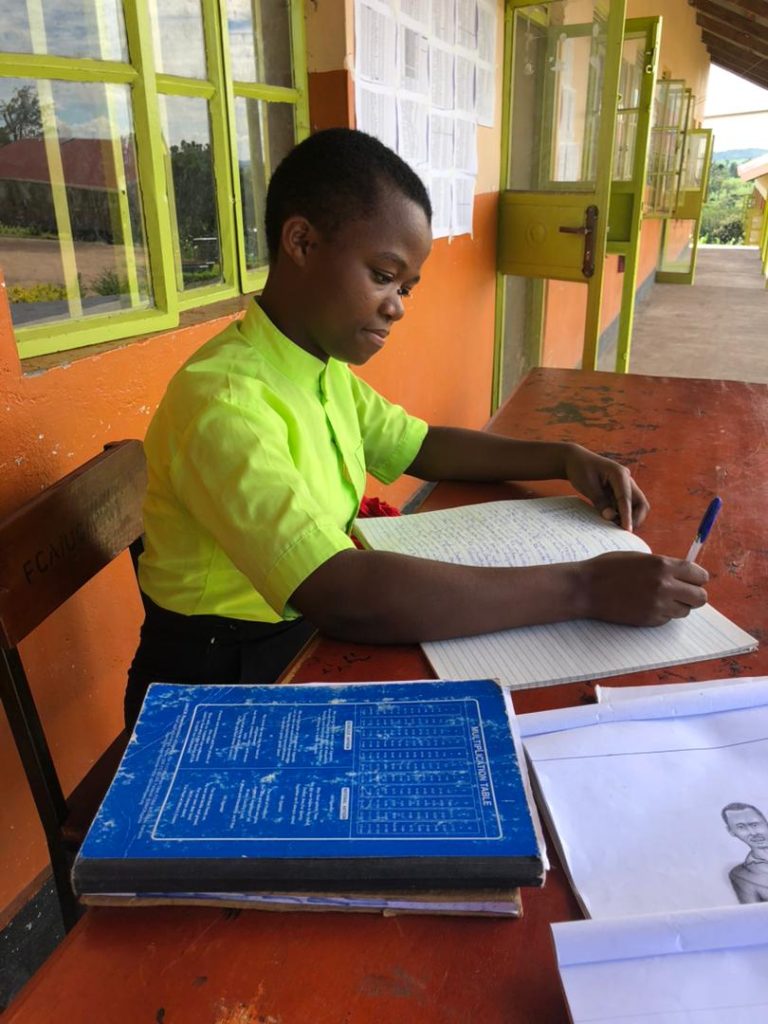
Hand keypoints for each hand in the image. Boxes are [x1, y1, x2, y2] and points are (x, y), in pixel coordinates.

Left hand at [563, 444, 649, 531]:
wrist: (575, 460)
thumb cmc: (580, 470)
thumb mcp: (587, 485)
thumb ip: (600, 501)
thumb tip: (610, 518)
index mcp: (619, 474)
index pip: (626, 499)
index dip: (627, 516)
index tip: (627, 530)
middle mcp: (626, 480)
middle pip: (640, 503)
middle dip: (635, 518)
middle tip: (621, 531)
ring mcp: (625, 486)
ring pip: (635, 506)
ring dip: (628, 518)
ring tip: (612, 526)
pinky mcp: (620, 492)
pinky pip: (626, 506)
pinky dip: (621, 515)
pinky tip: (610, 521)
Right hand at [581, 552, 708, 626]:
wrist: (586, 588)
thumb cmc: (609, 568)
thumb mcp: (640, 558)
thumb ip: (663, 565)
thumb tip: (682, 574)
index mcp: (663, 565)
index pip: (700, 575)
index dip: (698, 578)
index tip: (693, 580)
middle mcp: (665, 586)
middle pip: (700, 597)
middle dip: (693, 595)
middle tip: (682, 592)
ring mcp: (658, 605)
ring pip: (685, 610)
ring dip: (678, 605)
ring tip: (660, 598)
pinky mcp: (650, 620)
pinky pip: (668, 619)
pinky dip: (662, 613)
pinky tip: (646, 605)